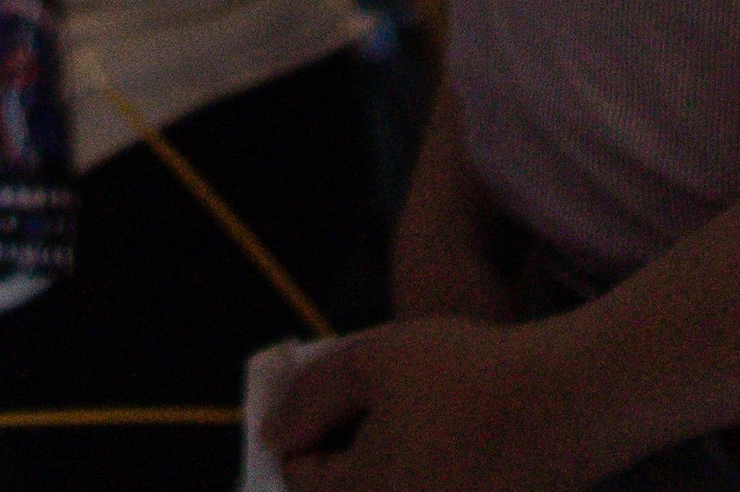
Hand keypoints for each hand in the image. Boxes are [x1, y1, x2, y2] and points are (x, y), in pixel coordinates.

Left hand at [267, 318, 581, 491]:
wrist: (565, 401)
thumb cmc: (462, 374)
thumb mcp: (369, 360)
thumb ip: (310, 397)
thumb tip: (274, 436)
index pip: (303, 480)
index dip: (302, 433)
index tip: (329, 400)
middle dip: (340, 455)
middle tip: (361, 410)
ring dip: (380, 464)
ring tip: (402, 418)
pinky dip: (419, 475)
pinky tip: (442, 436)